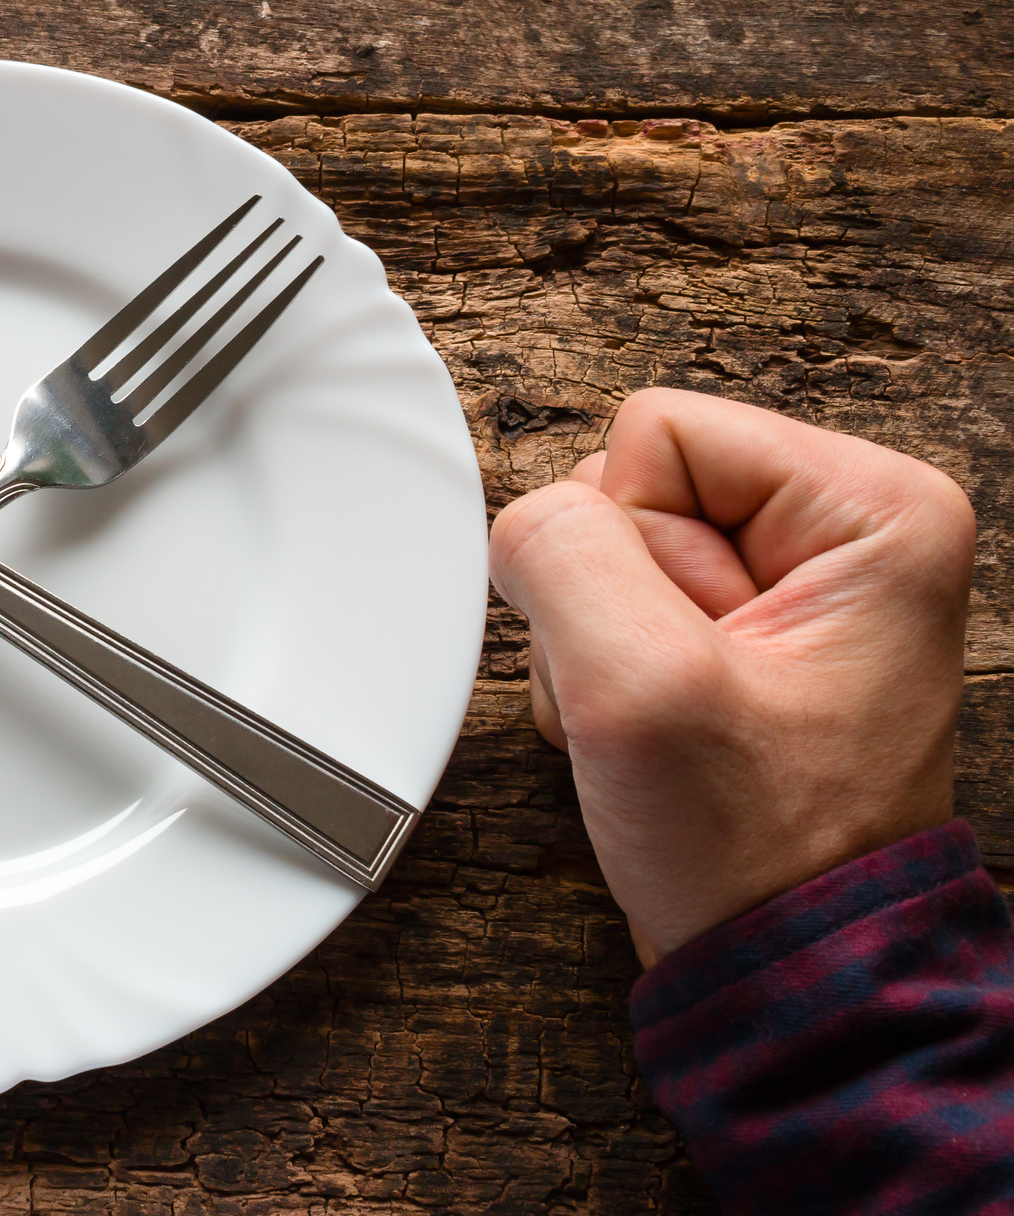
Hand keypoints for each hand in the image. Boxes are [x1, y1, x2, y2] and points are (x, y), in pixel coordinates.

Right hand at [489, 388, 972, 964]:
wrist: (779, 967)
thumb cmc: (759, 853)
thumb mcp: (645, 688)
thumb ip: (565, 555)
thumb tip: (527, 518)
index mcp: (872, 510)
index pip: (656, 433)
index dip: (624, 543)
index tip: (678, 649)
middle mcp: (840, 534)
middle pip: (627, 492)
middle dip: (609, 604)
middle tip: (668, 699)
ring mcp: (785, 590)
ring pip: (605, 554)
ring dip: (600, 652)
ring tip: (665, 729)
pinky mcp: (736, 639)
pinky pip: (610, 609)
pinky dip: (606, 682)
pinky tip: (656, 740)